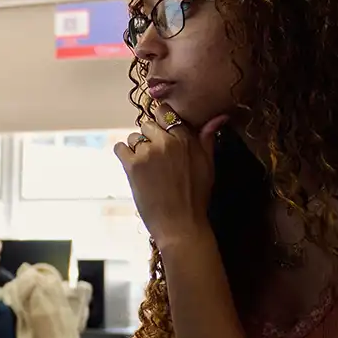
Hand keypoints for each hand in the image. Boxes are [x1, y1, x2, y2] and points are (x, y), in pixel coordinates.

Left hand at [114, 104, 228, 248]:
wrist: (180, 225)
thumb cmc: (196, 198)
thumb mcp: (208, 165)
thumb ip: (207, 139)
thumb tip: (217, 117)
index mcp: (186, 139)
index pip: (166, 112)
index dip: (161, 122)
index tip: (162, 134)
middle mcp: (167, 141)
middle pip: (147, 124)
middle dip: (149, 138)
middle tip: (156, 159)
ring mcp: (149, 152)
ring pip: (133, 137)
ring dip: (136, 149)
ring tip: (147, 168)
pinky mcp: (133, 165)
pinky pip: (120, 148)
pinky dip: (123, 156)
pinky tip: (134, 169)